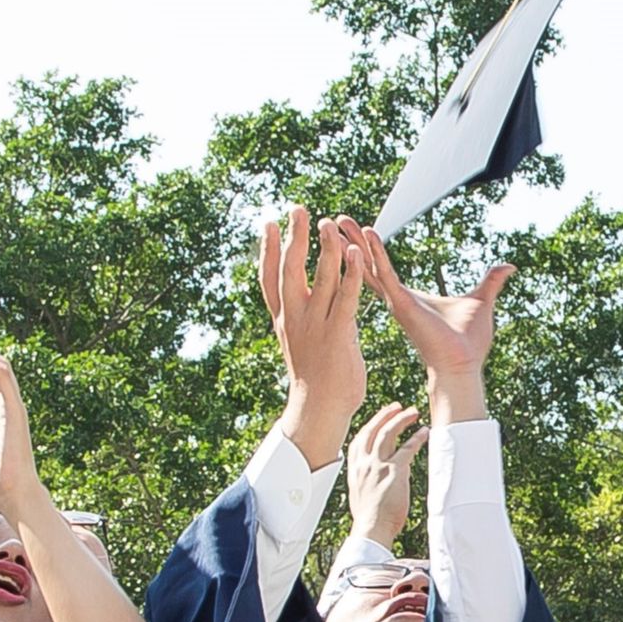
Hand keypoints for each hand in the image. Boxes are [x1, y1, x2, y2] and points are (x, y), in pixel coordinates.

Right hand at [257, 207, 369, 464]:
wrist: (318, 412)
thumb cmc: (315, 380)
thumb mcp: (300, 343)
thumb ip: (303, 320)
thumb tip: (305, 303)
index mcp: (284, 320)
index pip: (269, 279)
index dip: (266, 250)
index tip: (267, 224)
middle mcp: (295, 319)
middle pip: (289, 270)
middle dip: (293, 237)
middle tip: (298, 209)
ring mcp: (315, 326)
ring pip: (319, 279)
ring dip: (325, 248)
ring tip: (329, 223)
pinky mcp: (338, 334)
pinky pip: (346, 297)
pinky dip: (350, 273)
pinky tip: (356, 253)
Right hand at [348, 402, 424, 550]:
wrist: (371, 530)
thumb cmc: (369, 519)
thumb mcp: (360, 495)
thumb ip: (366, 481)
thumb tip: (376, 480)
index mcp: (355, 469)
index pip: (360, 439)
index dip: (370, 425)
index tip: (380, 418)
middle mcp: (364, 463)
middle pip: (373, 430)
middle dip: (386, 415)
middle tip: (397, 407)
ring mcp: (378, 465)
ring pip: (389, 432)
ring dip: (401, 419)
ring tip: (413, 413)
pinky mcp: (394, 471)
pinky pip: (407, 448)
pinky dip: (416, 438)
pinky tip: (424, 432)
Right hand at [356, 224, 511, 424]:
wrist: (464, 366)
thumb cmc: (469, 343)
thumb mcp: (482, 301)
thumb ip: (491, 282)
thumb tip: (508, 267)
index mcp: (409, 298)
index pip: (382, 268)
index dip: (368, 250)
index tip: (357, 229)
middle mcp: (397, 299)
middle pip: (366, 265)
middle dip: (351, 243)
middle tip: (335, 221)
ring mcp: (397, 302)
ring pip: (368, 267)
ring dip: (354, 244)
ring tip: (337, 223)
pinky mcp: (402, 304)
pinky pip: (386, 274)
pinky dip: (377, 253)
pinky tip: (367, 235)